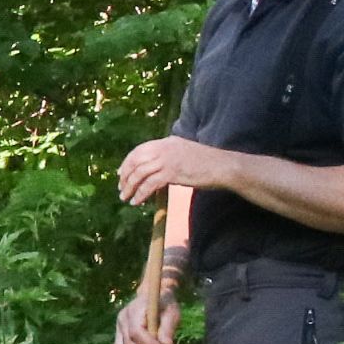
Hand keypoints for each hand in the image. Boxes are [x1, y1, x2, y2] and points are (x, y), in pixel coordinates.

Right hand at [113, 284, 176, 343]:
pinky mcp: (120, 335)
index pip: (136, 331)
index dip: (148, 343)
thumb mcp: (172, 312)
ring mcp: (119, 327)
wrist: (153, 294)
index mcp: (134, 310)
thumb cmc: (165, 303)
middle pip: (128, 343)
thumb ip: (168, 328)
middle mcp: (122, 319)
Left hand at [116, 137, 235, 205]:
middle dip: (125, 176)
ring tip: (126, 198)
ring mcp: (167, 160)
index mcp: (166, 142)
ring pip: (139, 174)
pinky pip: (149, 184)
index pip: (139, 150)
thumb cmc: (206, 163)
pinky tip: (137, 201)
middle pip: (135, 161)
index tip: (120, 174)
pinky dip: (141, 194)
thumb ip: (168, 156)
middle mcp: (164, 148)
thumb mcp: (184, 153)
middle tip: (121, 188)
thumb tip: (153, 169)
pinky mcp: (172, 172)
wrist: (223, 166)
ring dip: (130, 188)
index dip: (127, 162)